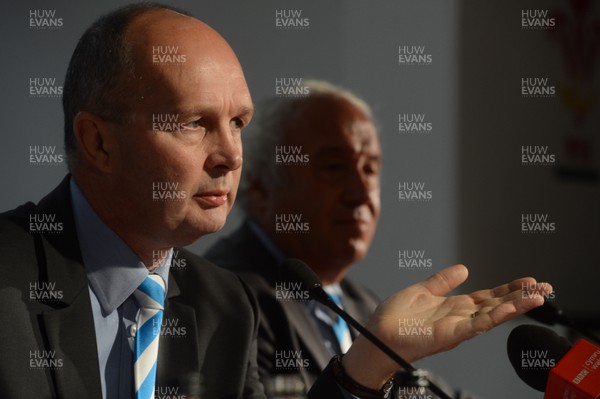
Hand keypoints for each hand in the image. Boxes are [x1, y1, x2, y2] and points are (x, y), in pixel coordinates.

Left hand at [342, 264, 551, 388]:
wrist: (377, 334)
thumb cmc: (395, 317)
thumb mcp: (422, 290)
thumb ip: (443, 280)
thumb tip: (464, 268)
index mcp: (455, 306)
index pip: (489, 296)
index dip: (509, 289)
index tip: (529, 280)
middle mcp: (460, 317)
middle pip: (497, 305)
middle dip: (521, 296)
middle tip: (545, 287)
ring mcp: (457, 326)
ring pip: (493, 315)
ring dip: (516, 306)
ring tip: (538, 296)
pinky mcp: (450, 334)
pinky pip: (476, 325)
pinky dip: (494, 316)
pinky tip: (509, 308)